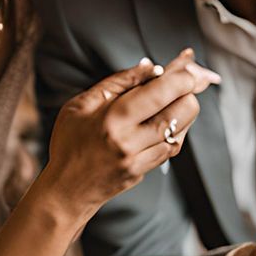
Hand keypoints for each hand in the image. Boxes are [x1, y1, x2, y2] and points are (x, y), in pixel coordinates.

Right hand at [45, 49, 218, 219]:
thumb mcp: (82, 103)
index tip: (185, 66)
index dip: (181, 76)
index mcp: (114, 120)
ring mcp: (141, 160)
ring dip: (184, 110)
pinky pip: (172, 147)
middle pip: (182, 111)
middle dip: (188, 91)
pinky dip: (176, 129)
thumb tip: (151, 66)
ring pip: (181, 129)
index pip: (161, 92)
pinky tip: (167, 119)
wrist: (67, 189)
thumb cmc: (70, 143)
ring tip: (174, 98)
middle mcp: (131, 142)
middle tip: (182, 82)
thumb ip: (119, 82)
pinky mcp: (146, 171)